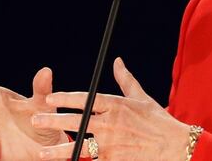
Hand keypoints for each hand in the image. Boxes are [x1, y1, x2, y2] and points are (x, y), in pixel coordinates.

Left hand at [32, 57, 189, 160]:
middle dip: (53, 121)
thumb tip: (116, 61)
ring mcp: (112, 145)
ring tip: (41, 152)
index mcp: (117, 105)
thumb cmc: (158, 121)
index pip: (86, 100)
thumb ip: (125, 80)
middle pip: (77, 121)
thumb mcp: (142, 98)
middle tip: (35, 120)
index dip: (65, 99)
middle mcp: (112, 124)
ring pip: (79, 147)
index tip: (49, 98)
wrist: (175, 147)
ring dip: (59, 150)